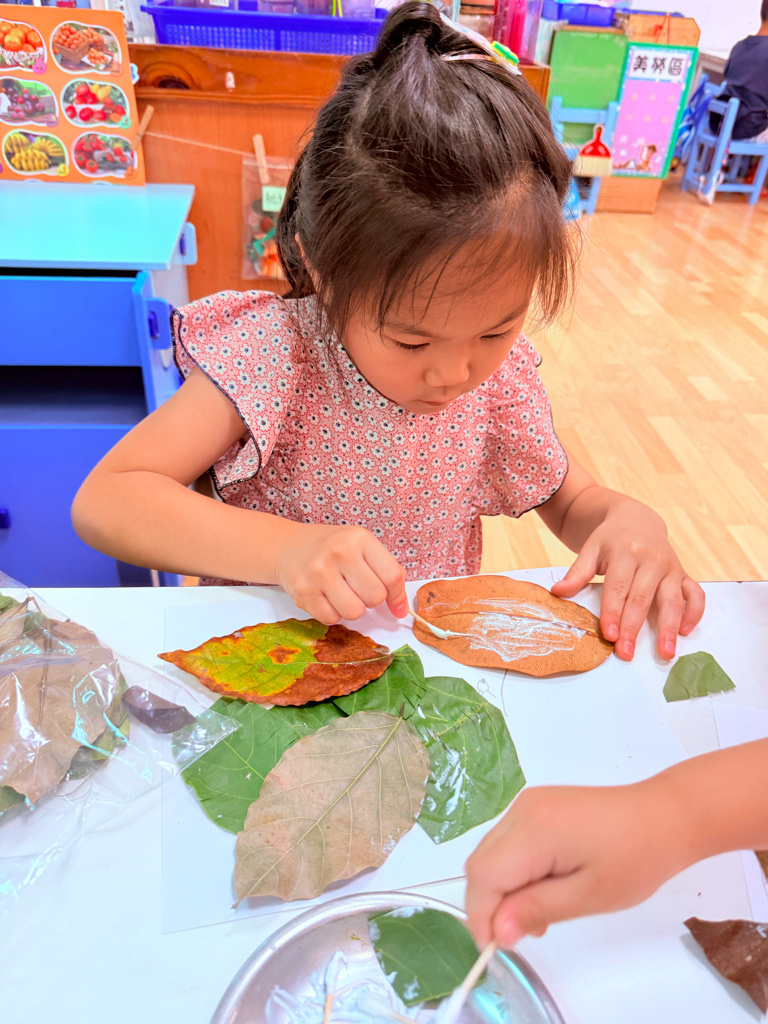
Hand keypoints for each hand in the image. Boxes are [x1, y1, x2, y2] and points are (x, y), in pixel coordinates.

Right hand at [274, 524, 406, 623]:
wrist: (287, 546)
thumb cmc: (332, 548)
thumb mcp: (361, 548)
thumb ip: (386, 573)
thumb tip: (401, 610)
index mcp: (359, 538)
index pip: (392, 576)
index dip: (397, 595)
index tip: (394, 602)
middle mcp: (338, 552)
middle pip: (375, 597)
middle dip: (370, 599)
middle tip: (357, 588)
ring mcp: (318, 573)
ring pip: (355, 612)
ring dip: (352, 608)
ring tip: (342, 593)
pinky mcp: (303, 592)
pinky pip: (332, 619)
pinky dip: (333, 613)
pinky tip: (325, 596)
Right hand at [465, 780, 686, 947]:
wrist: (663, 816)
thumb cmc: (634, 858)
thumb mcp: (589, 896)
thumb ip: (537, 910)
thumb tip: (497, 931)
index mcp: (534, 830)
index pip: (484, 876)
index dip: (481, 915)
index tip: (496, 949)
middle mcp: (521, 810)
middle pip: (481, 863)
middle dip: (489, 904)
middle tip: (521, 935)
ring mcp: (527, 803)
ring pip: (491, 852)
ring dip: (501, 888)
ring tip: (537, 915)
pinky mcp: (535, 805)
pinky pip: (507, 841)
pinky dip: (512, 869)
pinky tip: (541, 887)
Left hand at [552, 497, 704, 660]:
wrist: (636, 519)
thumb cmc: (610, 539)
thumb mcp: (591, 549)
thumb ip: (577, 572)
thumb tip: (557, 592)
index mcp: (625, 552)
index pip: (618, 587)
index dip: (613, 612)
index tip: (609, 635)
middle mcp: (651, 559)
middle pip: (642, 598)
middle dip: (634, 627)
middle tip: (626, 653)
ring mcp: (671, 567)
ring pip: (672, 600)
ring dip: (668, 627)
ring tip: (665, 653)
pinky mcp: (683, 573)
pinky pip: (695, 594)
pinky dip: (695, 612)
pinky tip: (685, 631)